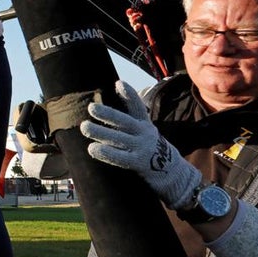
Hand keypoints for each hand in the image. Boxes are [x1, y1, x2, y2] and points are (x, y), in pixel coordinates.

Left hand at [79, 80, 200, 209]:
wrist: (173, 173)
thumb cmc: (151, 149)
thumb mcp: (145, 131)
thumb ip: (131, 120)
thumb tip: (111, 104)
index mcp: (144, 124)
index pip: (137, 107)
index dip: (129, 95)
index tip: (119, 83)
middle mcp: (144, 134)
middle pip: (124, 121)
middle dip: (108, 114)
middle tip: (92, 107)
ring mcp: (142, 148)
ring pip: (119, 138)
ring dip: (101, 132)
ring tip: (84, 127)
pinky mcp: (139, 163)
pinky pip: (120, 157)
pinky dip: (106, 153)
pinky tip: (92, 149)